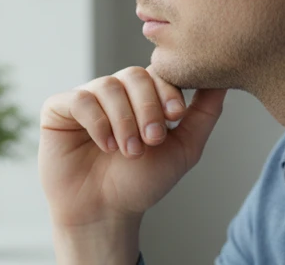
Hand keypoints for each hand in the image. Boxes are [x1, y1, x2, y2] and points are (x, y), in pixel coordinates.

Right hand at [39, 66, 226, 261]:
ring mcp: (87, 98)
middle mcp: (115, 91)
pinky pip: (80, 99)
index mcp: (143, 96)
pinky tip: (106, 145)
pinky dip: (97, 122)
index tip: (176, 116)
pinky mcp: (59, 108)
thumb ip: (204, 113)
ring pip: (108, 86)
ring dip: (123, 120)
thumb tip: (225, 79)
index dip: (168, 90)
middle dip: (147, 106)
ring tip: (129, 151)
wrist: (105, 212)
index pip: (158, 73)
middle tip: (152, 140)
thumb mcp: (184, 148)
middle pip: (134, 75)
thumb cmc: (141, 183)